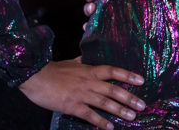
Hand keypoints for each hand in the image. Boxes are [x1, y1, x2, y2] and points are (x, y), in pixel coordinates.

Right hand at [18, 58, 144, 128]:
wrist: (36, 77)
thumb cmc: (52, 70)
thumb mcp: (70, 62)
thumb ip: (81, 61)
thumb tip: (86, 57)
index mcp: (89, 70)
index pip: (113, 71)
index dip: (128, 75)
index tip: (141, 80)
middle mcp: (89, 82)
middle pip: (113, 90)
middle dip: (129, 98)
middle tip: (142, 105)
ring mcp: (81, 94)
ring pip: (105, 103)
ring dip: (120, 110)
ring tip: (132, 116)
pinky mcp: (72, 106)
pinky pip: (89, 115)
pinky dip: (101, 121)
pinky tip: (110, 127)